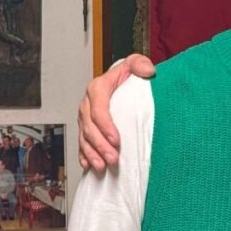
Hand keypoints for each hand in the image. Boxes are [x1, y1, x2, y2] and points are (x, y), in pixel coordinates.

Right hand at [78, 54, 155, 171]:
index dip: (106, 126)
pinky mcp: (87, 127)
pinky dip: (85, 155)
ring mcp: (85, 117)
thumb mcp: (134, 64)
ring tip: (102, 166)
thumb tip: (148, 70)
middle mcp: (88, 104)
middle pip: (90, 128)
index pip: (98, 109)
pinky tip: (89, 165)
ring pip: (84, 138)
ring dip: (92, 154)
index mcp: (97, 89)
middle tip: (112, 158)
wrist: (119, 81)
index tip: (116, 140)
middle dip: (100, 145)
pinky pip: (82, 143)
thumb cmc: (127, 74)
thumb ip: (139, 64)